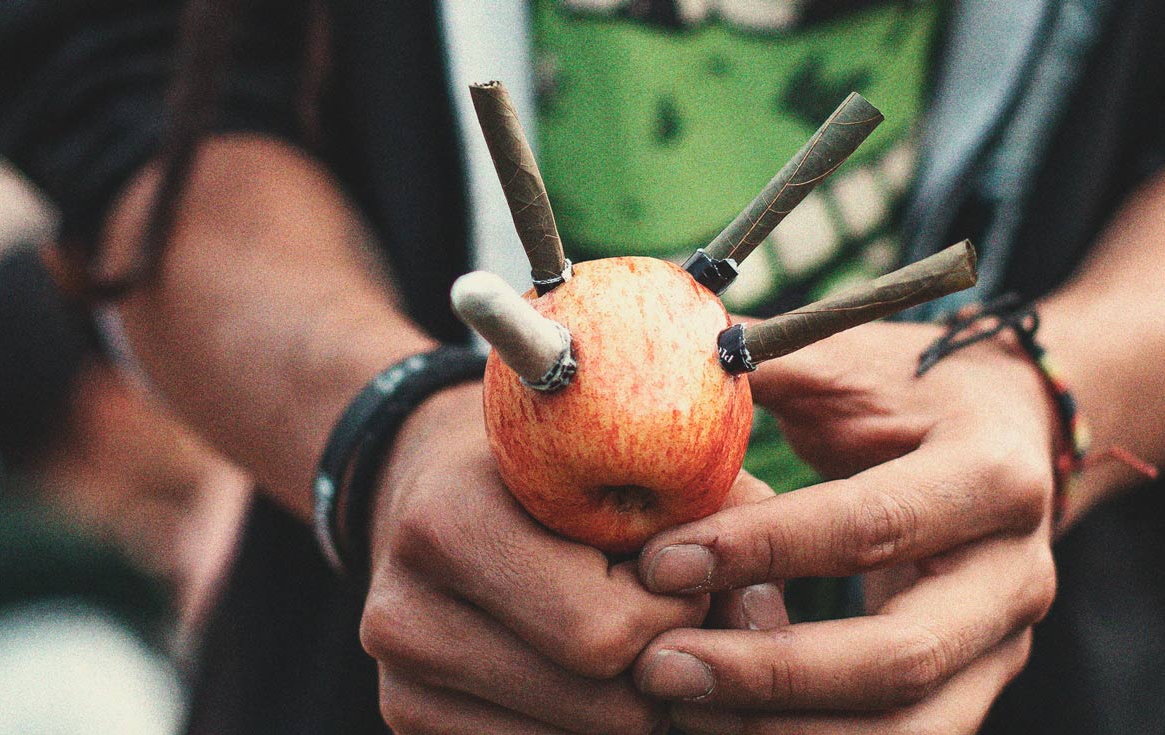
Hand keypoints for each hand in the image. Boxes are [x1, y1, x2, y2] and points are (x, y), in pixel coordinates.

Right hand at [361, 383, 764, 733]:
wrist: (434, 489)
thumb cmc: (556, 466)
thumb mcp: (636, 457)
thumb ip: (716, 519)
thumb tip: (766, 625)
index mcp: (448, 523)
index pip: (604, 631)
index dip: (676, 612)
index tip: (685, 573)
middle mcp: (403, 614)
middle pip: (597, 705)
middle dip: (664, 665)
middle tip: (674, 618)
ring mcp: (399, 685)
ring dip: (633, 703)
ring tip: (635, 640)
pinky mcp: (407, 726)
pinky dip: (588, 728)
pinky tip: (592, 677)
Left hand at [628, 322, 1058, 733]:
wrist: (1016, 430)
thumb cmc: (912, 393)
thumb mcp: (851, 364)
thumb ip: (766, 368)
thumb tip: (662, 367)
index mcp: (991, 475)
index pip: (869, 526)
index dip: (760, 549)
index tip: (660, 561)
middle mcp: (1015, 574)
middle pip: (900, 659)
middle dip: (769, 674)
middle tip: (658, 667)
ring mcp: (1005, 645)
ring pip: (906, 731)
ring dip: (784, 733)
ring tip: (678, 708)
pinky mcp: (977, 688)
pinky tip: (726, 727)